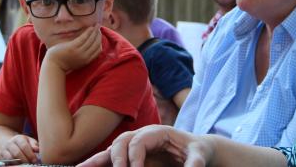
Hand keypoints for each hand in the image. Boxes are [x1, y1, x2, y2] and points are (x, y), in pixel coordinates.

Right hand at [0, 134, 40, 162]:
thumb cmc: (21, 143)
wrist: (7, 143)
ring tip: (24, 165)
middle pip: (17, 153)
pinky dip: (12, 164)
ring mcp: (4, 150)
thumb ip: (34, 144)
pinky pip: (6, 162)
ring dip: (18, 163)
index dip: (30, 154)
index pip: (24, 146)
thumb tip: (37, 149)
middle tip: (30, 164)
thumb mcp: (28, 141)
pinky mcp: (0, 156)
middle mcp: (10, 143)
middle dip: (25, 160)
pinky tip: (18, 165)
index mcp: (18, 138)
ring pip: (10, 158)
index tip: (35, 160)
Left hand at [45, 26, 101, 72]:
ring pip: (91, 40)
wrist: (54, 65)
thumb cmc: (64, 62)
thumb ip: (84, 54)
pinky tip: (90, 27)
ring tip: (96, 26)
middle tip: (99, 28)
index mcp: (86, 61)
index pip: (98, 50)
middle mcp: (85, 57)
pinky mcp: (73, 47)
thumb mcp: (77, 60)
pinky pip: (83, 38)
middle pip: (96, 44)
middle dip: (99, 35)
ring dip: (95, 32)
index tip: (100, 35)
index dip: (100, 42)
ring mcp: (79, 52)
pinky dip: (88, 32)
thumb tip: (89, 46)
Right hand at [78, 126, 213, 166]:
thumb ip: (196, 161)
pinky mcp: (131, 157)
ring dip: (95, 160)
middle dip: (116, 158)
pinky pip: (111, 160)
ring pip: (111, 150)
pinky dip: (98, 164)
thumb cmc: (196, 150)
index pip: (139, 141)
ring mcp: (134, 146)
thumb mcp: (200, 154)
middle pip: (122, 142)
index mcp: (157, 132)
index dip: (135, 157)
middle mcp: (142, 136)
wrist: (195, 150)